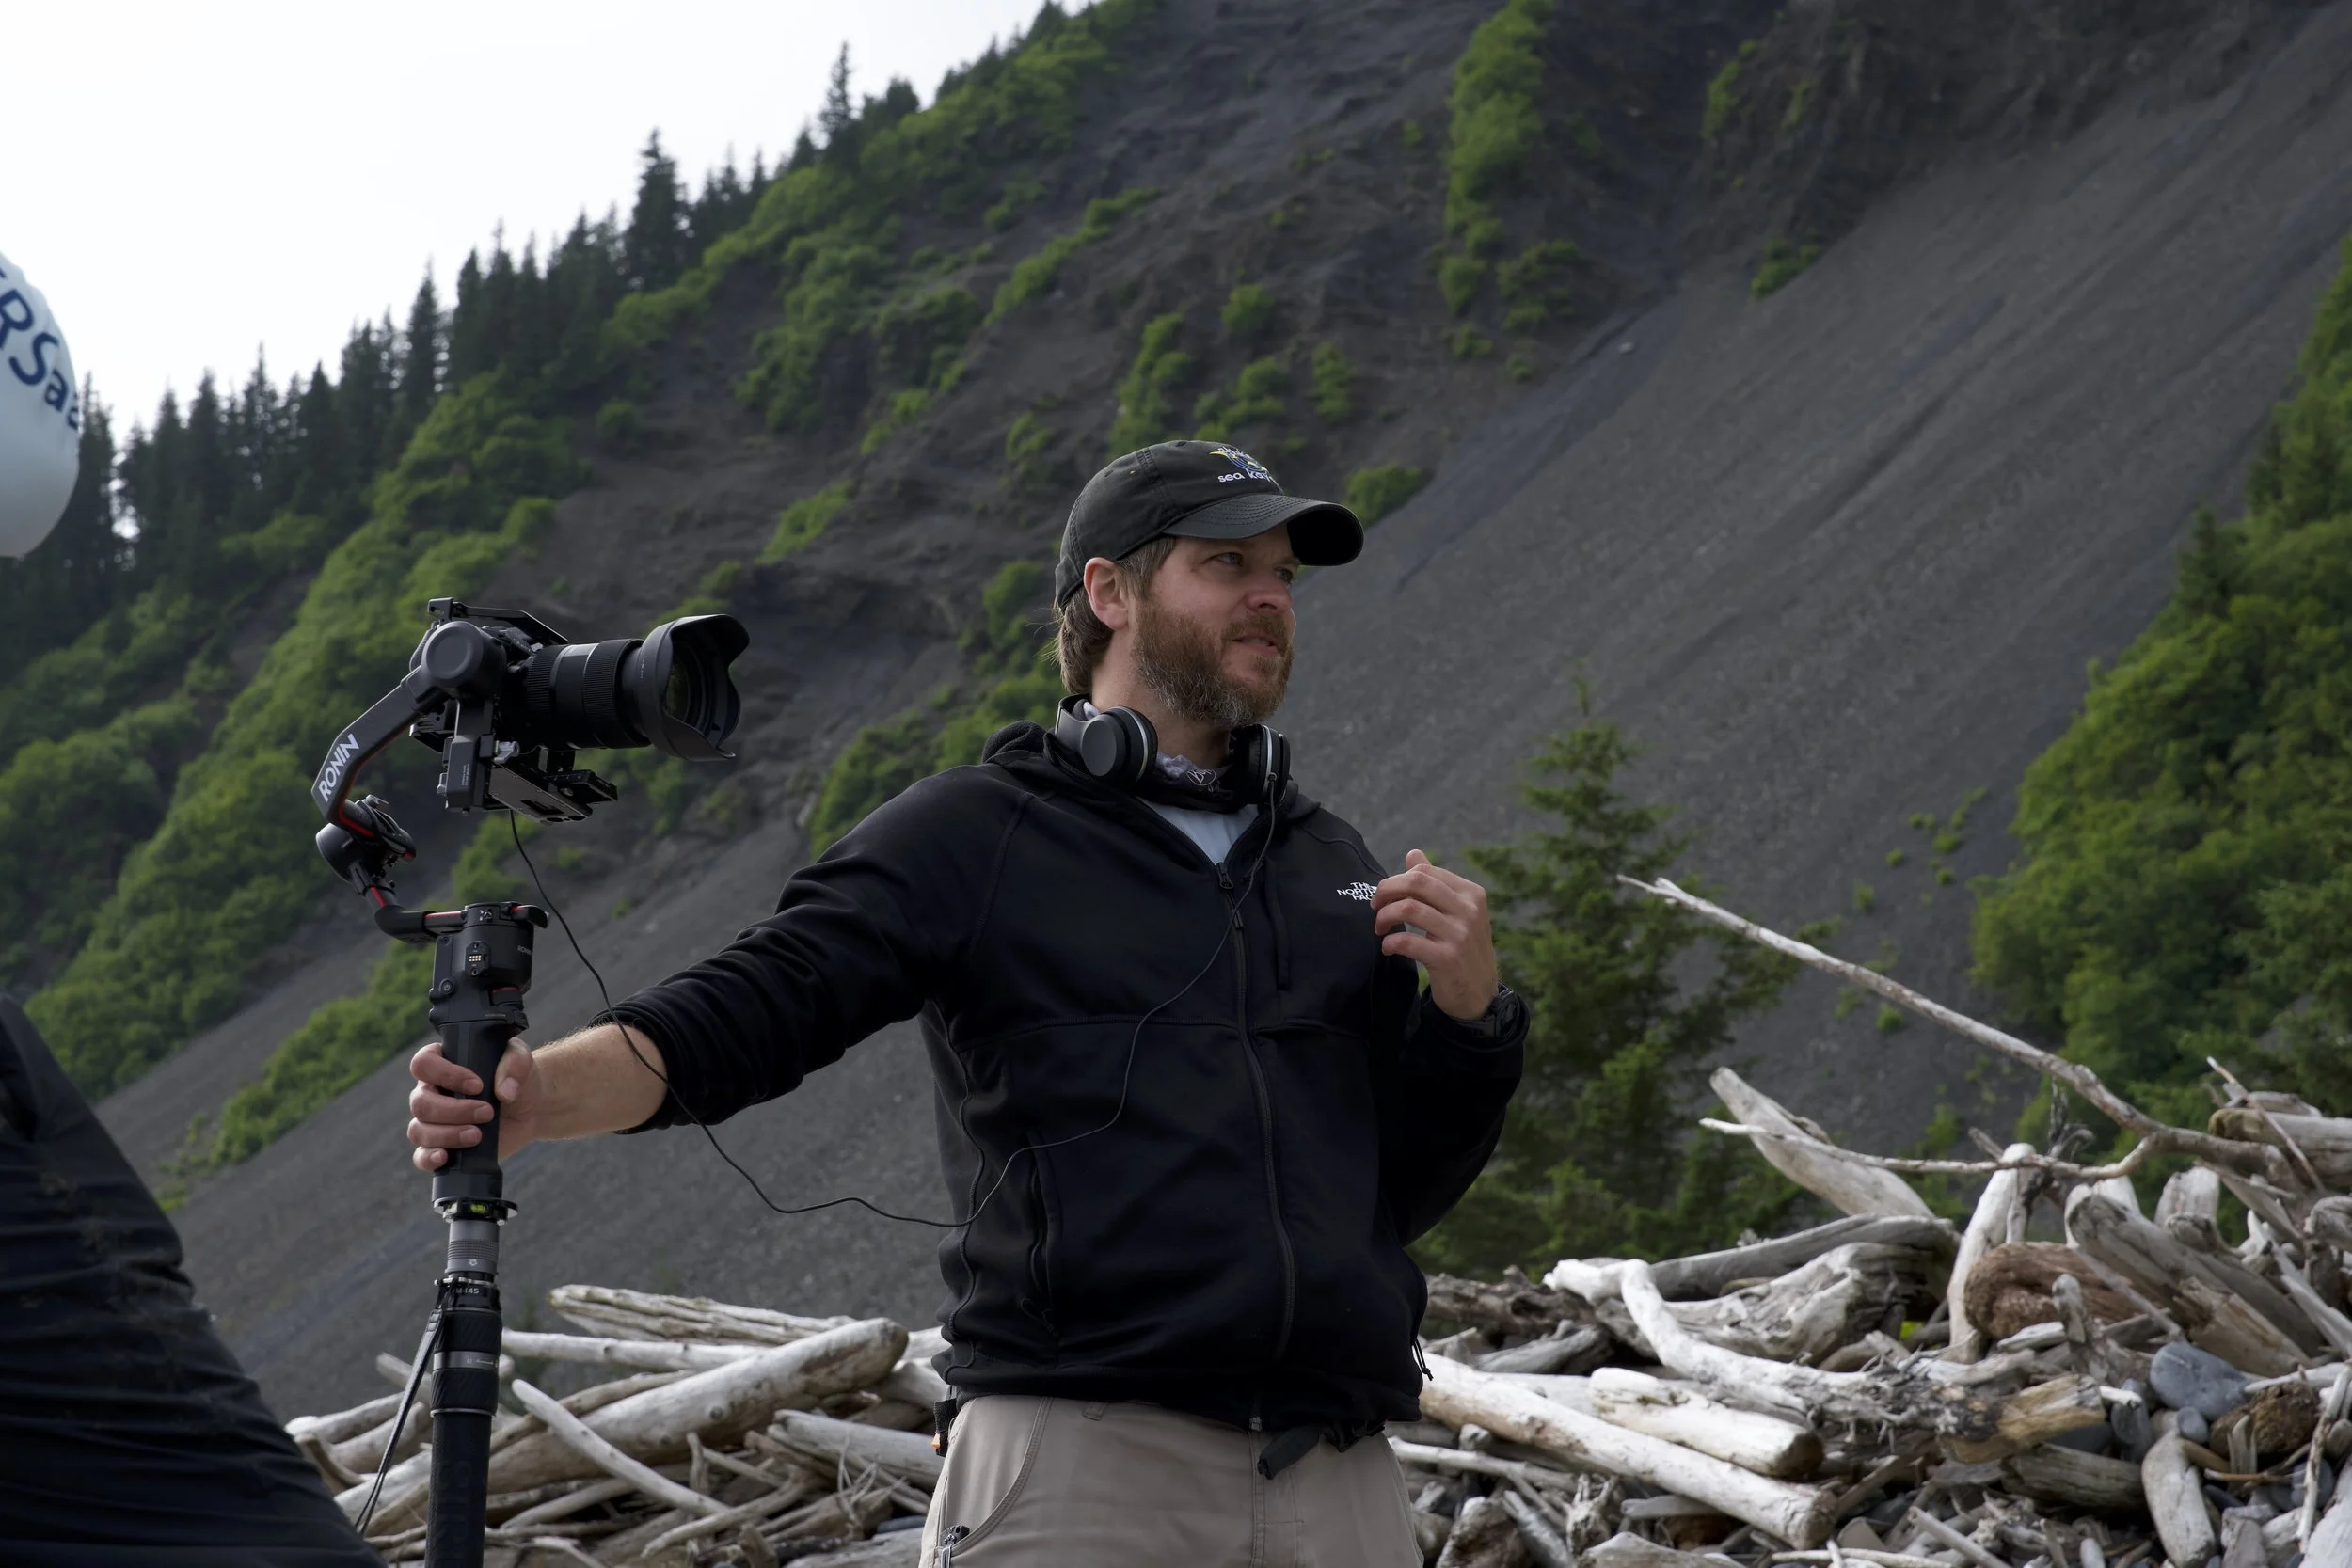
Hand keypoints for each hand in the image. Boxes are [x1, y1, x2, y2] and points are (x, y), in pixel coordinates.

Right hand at [408, 1038, 541, 1172]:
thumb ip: (514, 1065)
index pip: (423, 1064)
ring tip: (478, 1135)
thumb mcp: (521, 1061)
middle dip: (454, 1111)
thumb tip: (505, 1092)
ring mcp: (431, 1121)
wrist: (529, 1107)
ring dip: (448, 1135)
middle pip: (420, 1103)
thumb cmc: (515, 1077)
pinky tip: (445, 1156)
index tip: (477, 1086)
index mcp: (440, 1063)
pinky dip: (429, 1158)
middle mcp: (429, 1091)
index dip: (445, 1075)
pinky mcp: (441, 1146)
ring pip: (419, 1130)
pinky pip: (421, 1156)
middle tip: (487, 1112)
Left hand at [1371, 849, 1498, 1020]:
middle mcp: (1469, 910)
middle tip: (1375, 906)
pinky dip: (1391, 943)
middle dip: (1386, 890)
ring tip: (1379, 928)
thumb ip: (1435, 883)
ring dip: (1385, 917)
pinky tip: (1388, 948)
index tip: (1385, 895)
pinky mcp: (1448, 958)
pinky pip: (1408, 941)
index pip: (1425, 871)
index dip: (1397, 879)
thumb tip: (1413, 854)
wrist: (1479, 993)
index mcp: (1471, 893)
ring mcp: (1460, 934)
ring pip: (1409, 908)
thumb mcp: (1457, 912)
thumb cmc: (1463, 948)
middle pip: (1417, 882)